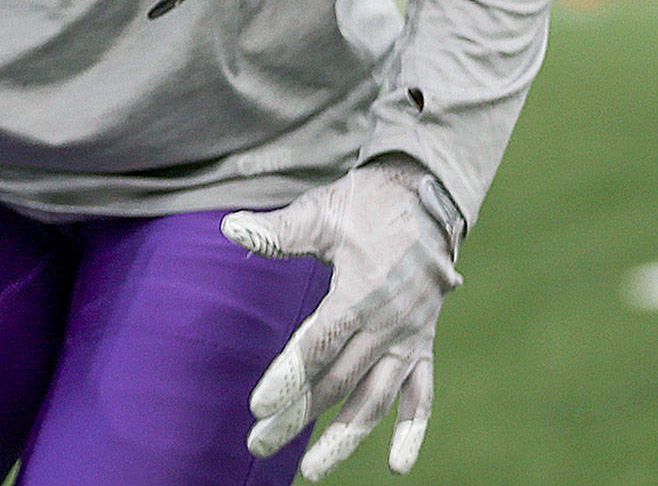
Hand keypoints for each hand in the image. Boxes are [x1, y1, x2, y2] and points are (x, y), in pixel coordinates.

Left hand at [222, 156, 463, 479]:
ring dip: (345, 438)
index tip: (258, 406)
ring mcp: (408, 338)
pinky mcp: (423, 345)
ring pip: (377, 401)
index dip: (287, 377)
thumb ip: (279, 231)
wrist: (427, 198)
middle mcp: (387, 324)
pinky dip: (413, 431)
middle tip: (259, 443)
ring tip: (312, 469)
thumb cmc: (365, 204)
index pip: (318, 347)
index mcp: (359, 293)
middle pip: (338, 382)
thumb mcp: (323, 212)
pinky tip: (396, 466)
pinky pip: (423, 396)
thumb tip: (230, 227)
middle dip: (297, 415)